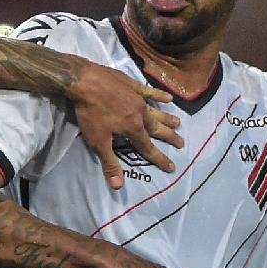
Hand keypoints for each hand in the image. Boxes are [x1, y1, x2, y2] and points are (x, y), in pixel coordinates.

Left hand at [64, 61, 181, 187]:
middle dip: (169, 137)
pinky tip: (168, 97)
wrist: (85, 81)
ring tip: (178, 123)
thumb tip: (119, 186)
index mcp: (133, 129)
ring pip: (156, 111)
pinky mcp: (132, 85)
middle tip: (181, 143)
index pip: (148, 148)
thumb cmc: (91, 113)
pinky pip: (149, 91)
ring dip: (168, 118)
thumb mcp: (98, 141)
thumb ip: (110, 163)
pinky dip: (159, 95)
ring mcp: (138, 98)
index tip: (172, 167)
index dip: (160, 159)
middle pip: (157, 129)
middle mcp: (141, 114)